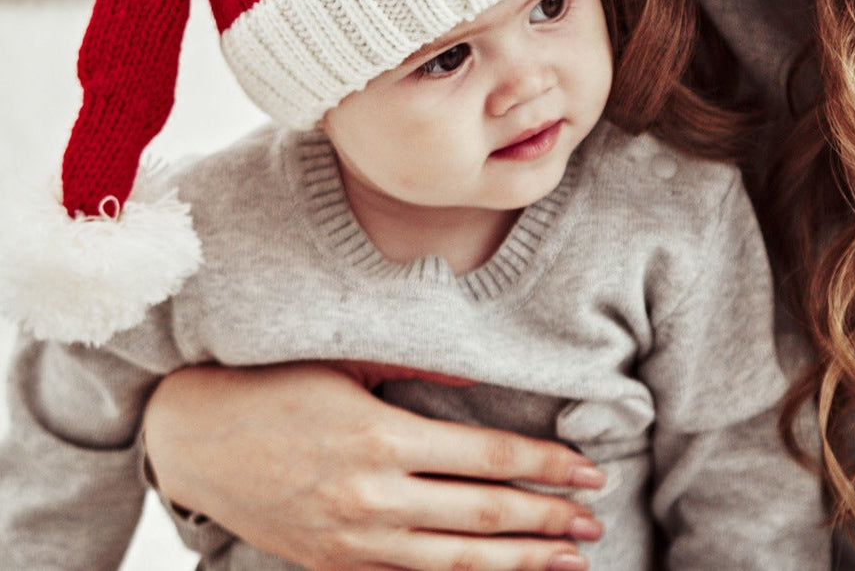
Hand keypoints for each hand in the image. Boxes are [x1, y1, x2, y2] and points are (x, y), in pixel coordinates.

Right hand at [143, 361, 604, 569]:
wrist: (199, 441)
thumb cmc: (277, 387)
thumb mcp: (350, 365)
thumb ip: (418, 373)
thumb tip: (480, 382)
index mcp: (382, 436)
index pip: (486, 458)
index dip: (544, 466)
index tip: (587, 470)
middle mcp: (373, 496)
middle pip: (481, 517)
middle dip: (546, 520)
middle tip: (595, 520)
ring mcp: (354, 540)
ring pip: (455, 563)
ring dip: (520, 563)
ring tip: (569, 560)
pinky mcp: (337, 565)